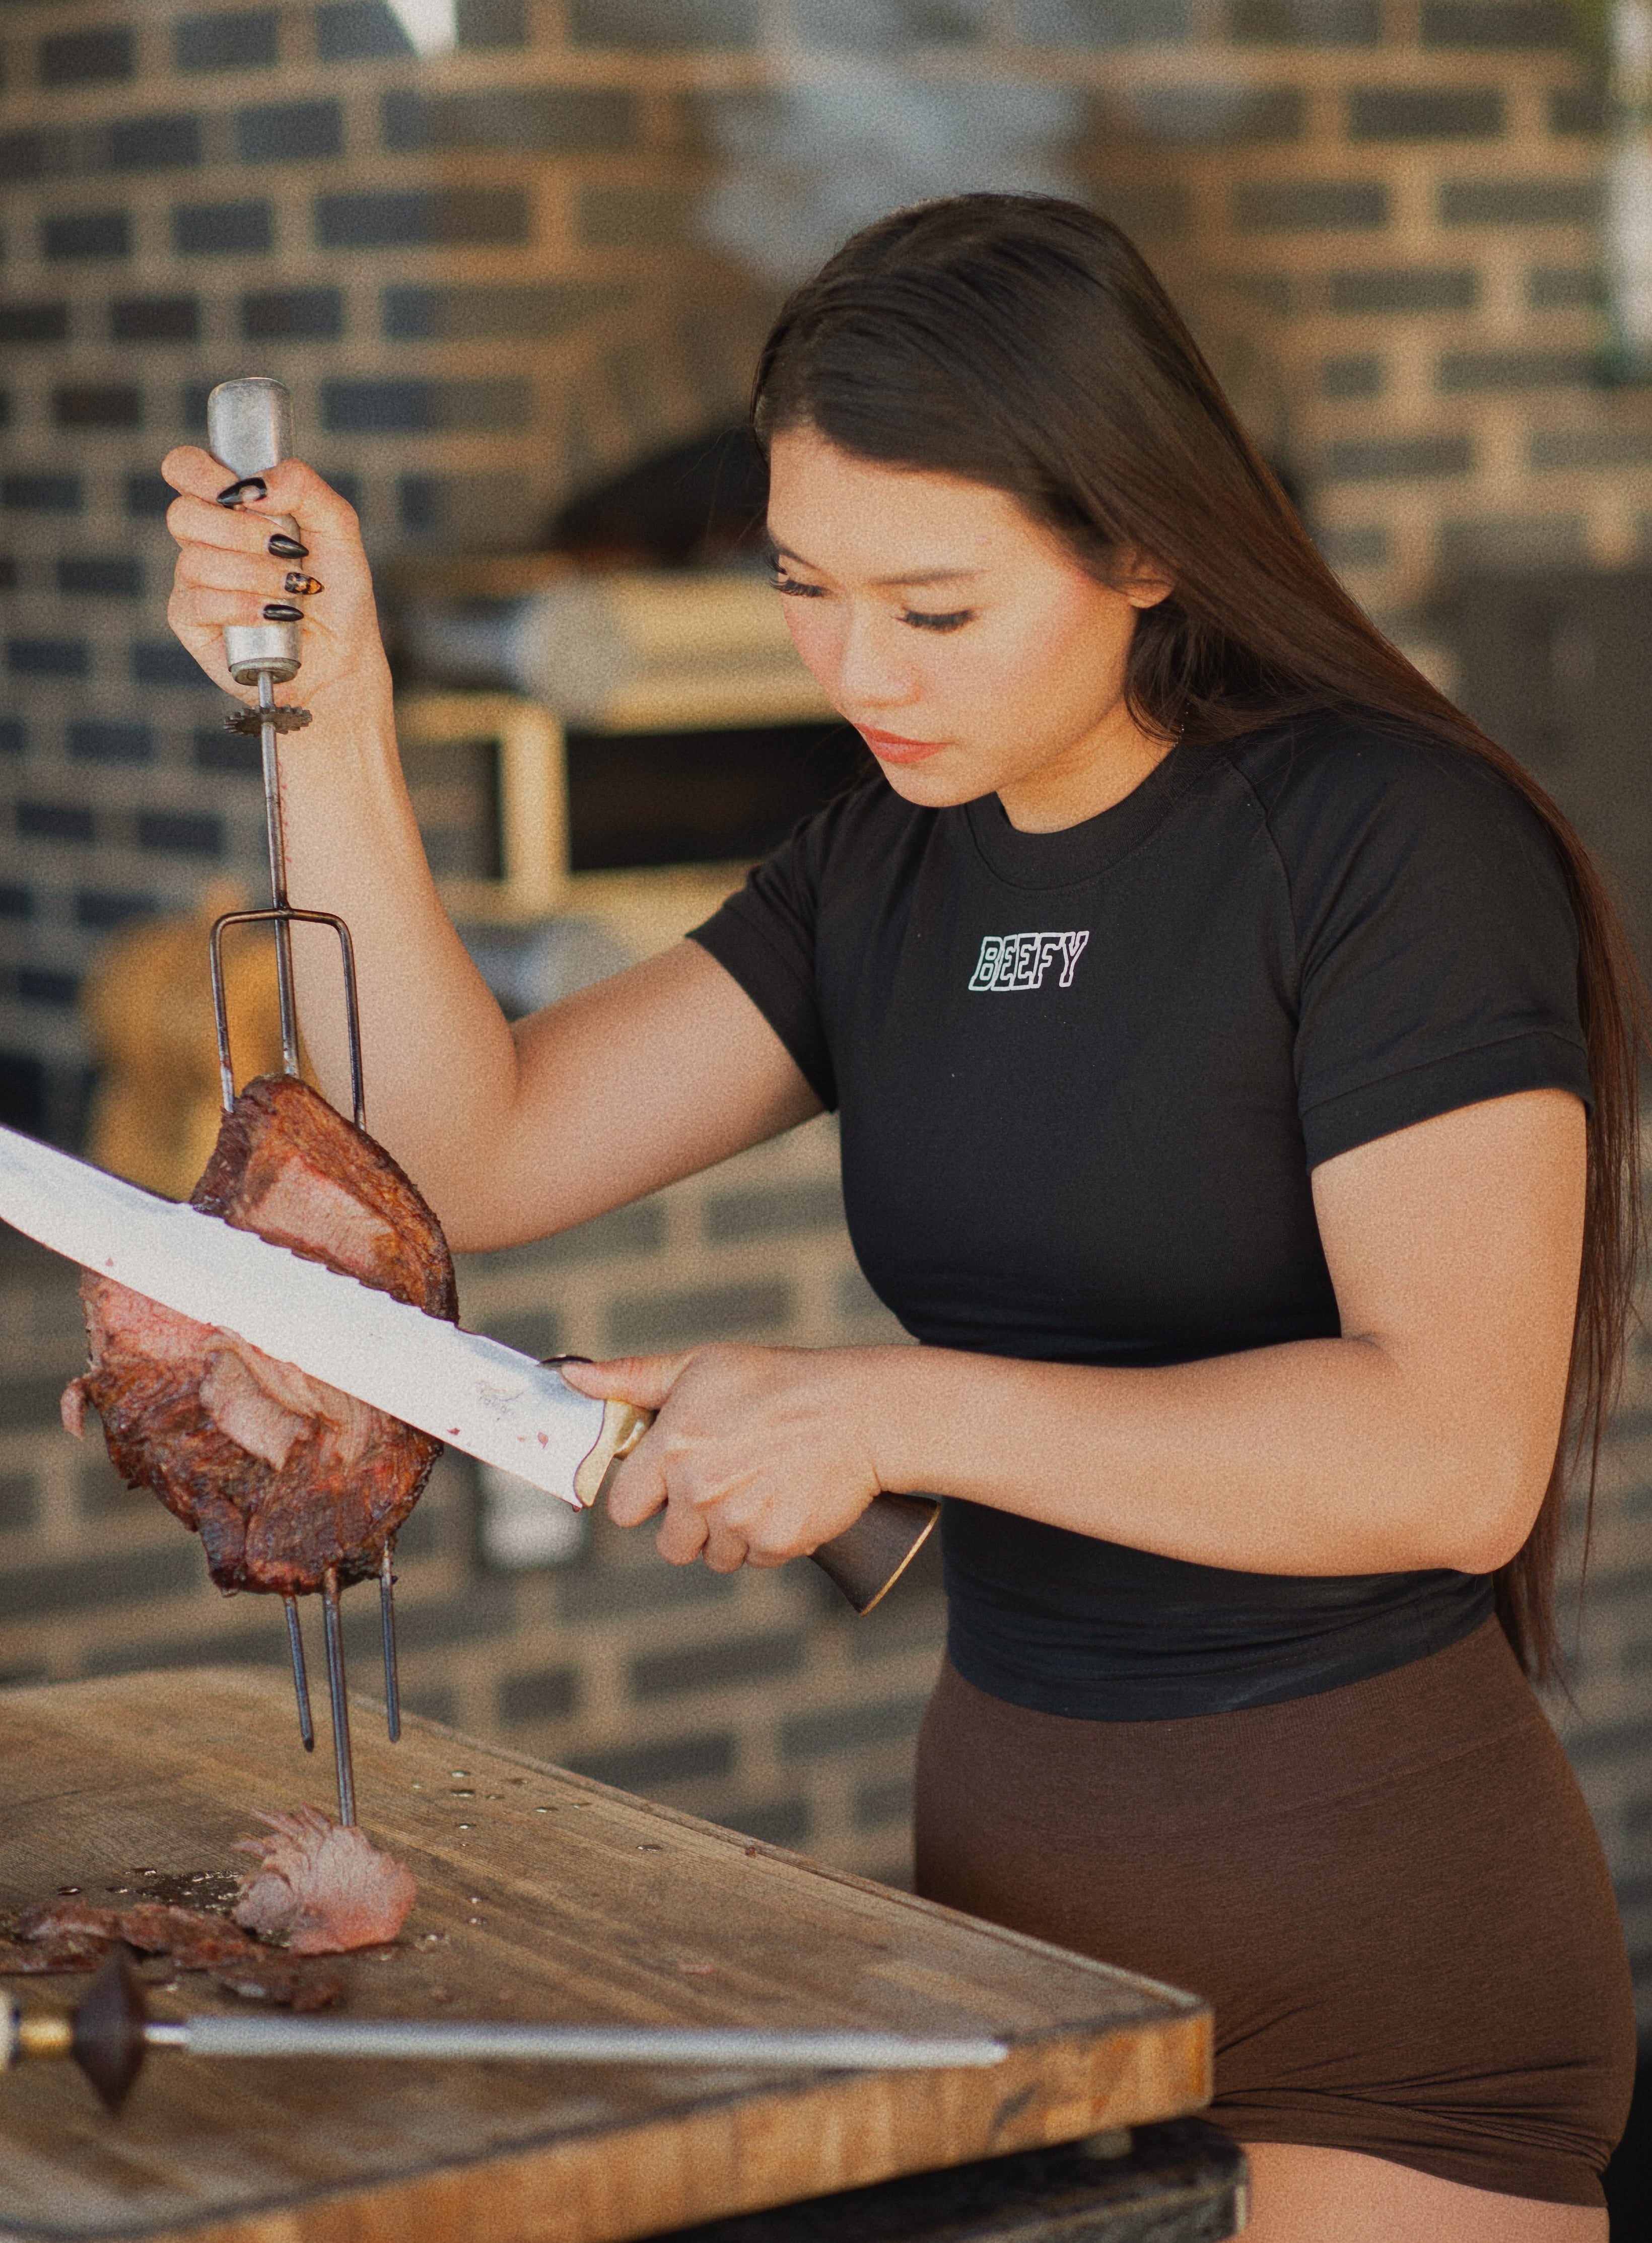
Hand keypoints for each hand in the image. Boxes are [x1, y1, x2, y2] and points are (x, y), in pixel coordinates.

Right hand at [161, 447, 389, 711]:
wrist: (341, 658)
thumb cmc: (336, 591)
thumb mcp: (338, 527)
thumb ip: (302, 485)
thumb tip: (253, 486)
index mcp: (231, 506)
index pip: (185, 468)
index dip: (202, 472)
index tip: (242, 493)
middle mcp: (205, 540)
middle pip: (183, 513)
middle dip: (241, 531)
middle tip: (284, 549)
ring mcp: (193, 581)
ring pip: (195, 560)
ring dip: (254, 574)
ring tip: (291, 589)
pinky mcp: (191, 622)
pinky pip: (198, 602)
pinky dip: (242, 607)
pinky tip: (273, 615)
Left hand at [559, 1346, 888, 1572]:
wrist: (857, 1411)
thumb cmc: (777, 1382)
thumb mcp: (700, 1367)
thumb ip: (631, 1378)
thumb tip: (570, 1376)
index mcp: (671, 1448)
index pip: (622, 1508)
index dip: (643, 1497)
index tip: (667, 1483)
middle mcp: (697, 1490)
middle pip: (669, 1543)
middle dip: (690, 1522)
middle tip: (724, 1482)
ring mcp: (737, 1521)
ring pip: (713, 1555)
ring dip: (729, 1534)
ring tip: (758, 1487)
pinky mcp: (775, 1544)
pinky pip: (756, 1559)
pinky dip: (768, 1539)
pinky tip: (784, 1500)